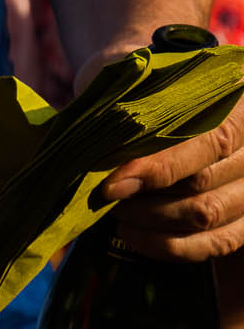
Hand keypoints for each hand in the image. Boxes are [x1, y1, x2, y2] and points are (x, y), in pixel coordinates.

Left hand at [81, 44, 243, 261]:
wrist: (171, 96)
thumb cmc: (150, 87)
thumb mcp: (142, 81)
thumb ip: (130, 104)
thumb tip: (98, 145)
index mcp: (237, 104)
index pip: (209, 141)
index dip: (158, 168)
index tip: (111, 185)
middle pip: (205, 184)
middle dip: (146, 198)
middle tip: (105, 198)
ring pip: (209, 216)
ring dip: (152, 222)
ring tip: (115, 213)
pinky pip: (218, 243)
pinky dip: (170, 247)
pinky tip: (132, 234)